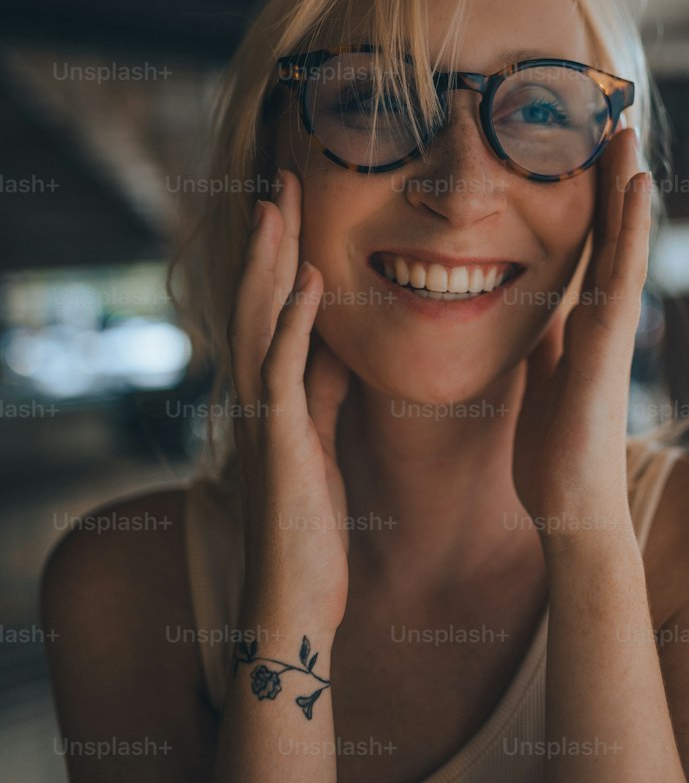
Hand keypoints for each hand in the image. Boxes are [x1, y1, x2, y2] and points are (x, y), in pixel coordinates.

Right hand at [227, 169, 352, 629]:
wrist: (296, 603)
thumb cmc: (311, 532)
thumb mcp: (321, 444)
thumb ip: (323, 393)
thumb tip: (336, 345)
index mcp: (274, 395)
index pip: (275, 308)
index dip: (285, 256)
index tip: (298, 203)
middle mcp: (259, 398)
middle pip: (260, 301)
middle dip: (273, 240)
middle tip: (284, 178)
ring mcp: (262, 419)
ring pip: (260, 323)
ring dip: (274, 262)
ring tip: (284, 205)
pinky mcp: (278, 446)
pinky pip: (284, 372)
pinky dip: (295, 323)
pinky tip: (314, 282)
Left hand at [511, 128, 650, 549]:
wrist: (572, 509)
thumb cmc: (556, 455)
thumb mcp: (541, 381)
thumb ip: (546, 344)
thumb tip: (541, 315)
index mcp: (583, 326)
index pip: (588, 251)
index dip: (590, 203)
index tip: (586, 154)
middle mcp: (604, 321)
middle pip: (611, 236)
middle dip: (611, 180)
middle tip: (615, 120)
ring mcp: (612, 331)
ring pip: (624, 245)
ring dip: (626, 188)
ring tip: (627, 134)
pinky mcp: (609, 346)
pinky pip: (622, 276)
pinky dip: (631, 230)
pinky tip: (635, 190)